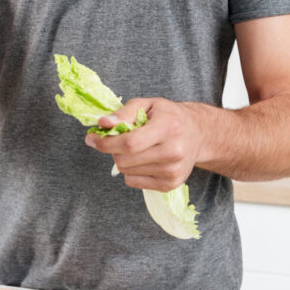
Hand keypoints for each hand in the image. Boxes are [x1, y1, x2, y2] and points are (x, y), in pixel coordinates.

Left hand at [85, 97, 204, 191]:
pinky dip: (131, 170)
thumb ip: (124, 113)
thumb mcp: (147, 104)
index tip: (92, 138)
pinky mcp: (170, 185)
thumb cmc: (168, 116)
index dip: (106, 142)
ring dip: (122, 159)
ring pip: (126, 171)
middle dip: (112, 149)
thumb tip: (103, 123)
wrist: (198, 134)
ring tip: (136, 147)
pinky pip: (133, 181)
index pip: (130, 143)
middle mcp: (173, 152)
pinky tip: (143, 159)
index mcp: (168, 128)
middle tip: (118, 139)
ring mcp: (173, 171)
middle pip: (124, 159)